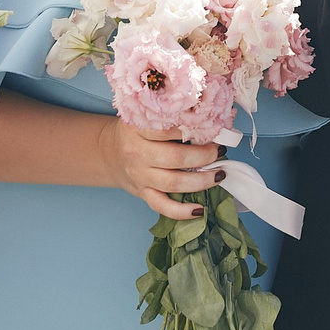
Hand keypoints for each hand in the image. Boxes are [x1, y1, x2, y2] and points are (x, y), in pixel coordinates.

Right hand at [95, 118, 222, 220]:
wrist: (110, 153)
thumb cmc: (137, 132)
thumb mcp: (148, 117)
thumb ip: (172, 119)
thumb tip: (210, 122)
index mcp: (138, 129)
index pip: (168, 129)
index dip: (193, 130)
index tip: (211, 128)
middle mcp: (137, 153)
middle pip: (175, 158)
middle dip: (203, 157)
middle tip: (219, 152)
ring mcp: (139, 176)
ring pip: (173, 183)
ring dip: (201, 181)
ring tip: (219, 175)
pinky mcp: (142, 193)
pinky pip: (162, 206)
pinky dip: (182, 211)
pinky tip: (199, 210)